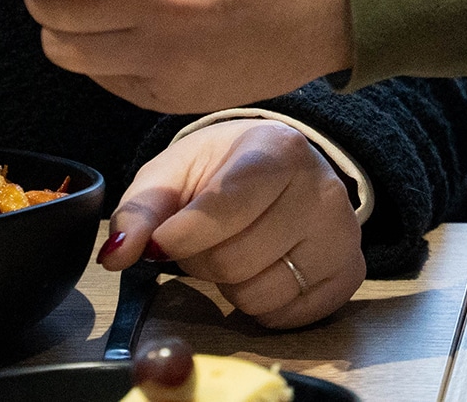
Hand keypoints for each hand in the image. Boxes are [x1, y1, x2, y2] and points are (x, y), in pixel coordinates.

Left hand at [99, 120, 363, 328]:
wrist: (281, 167)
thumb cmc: (222, 169)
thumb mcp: (173, 174)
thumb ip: (140, 211)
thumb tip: (117, 253)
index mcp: (277, 149)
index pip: (225, 207)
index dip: (183, 236)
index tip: (161, 243)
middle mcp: (320, 188)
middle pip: (235, 260)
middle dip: (202, 260)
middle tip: (204, 240)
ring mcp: (341, 233)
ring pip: (259, 294)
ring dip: (230, 284)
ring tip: (237, 250)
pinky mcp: (349, 272)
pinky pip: (286, 317)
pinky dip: (261, 305)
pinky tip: (263, 268)